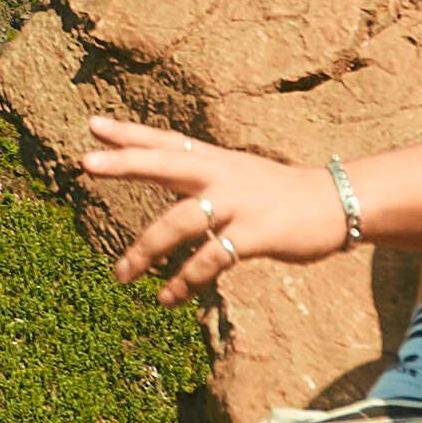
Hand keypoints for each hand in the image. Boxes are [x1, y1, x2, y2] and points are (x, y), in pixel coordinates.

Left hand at [81, 121, 349, 303]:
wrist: (337, 203)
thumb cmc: (279, 193)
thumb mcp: (238, 174)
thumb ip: (200, 176)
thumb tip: (161, 171)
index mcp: (216, 161)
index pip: (166, 142)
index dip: (130, 133)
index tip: (93, 124)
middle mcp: (222, 175)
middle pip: (165, 164)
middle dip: (125, 163)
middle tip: (84, 162)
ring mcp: (238, 203)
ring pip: (179, 222)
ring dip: (144, 250)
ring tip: (119, 276)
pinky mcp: (254, 234)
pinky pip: (210, 260)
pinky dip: (185, 280)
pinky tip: (167, 297)